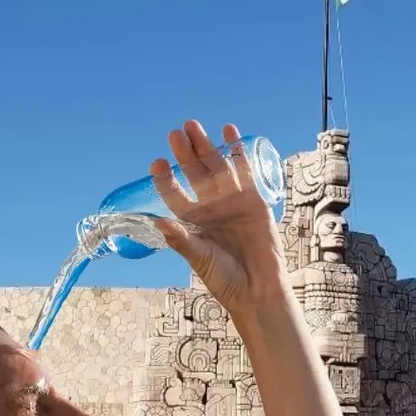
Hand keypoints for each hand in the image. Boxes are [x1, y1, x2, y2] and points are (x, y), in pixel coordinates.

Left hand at [150, 120, 290, 312]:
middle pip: (195, 174)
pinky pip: (244, 171)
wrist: (258, 289)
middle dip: (185, 154)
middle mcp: (210, 207)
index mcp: (192, 221)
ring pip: (217, 168)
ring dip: (206, 146)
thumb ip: (181, 239)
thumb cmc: (224, 278)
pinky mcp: (254, 200)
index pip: (175, 194)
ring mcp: (232, 201)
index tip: (157, 164)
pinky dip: (238, 152)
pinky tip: (229, 131)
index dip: (165, 179)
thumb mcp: (198, 257)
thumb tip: (157, 223)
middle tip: (175, 134)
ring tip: (193, 126)